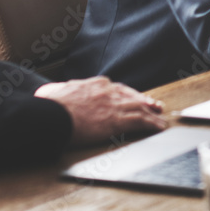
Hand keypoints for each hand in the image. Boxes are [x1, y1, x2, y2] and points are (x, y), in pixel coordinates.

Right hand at [35, 76, 165, 145]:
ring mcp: (114, 104)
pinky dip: (152, 124)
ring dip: (152, 114)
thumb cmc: (52, 107)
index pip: (118, 88)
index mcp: (96, 84)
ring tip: (160, 118)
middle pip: (132, 96)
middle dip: (145, 101)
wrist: (54, 115)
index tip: (133, 97)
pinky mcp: (117, 120)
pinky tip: (158, 127)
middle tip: (155, 106)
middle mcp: (109, 91)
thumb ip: (60, 90)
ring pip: (139, 108)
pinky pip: (140, 121)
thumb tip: (48, 91)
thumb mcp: (56, 91)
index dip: (128, 94)